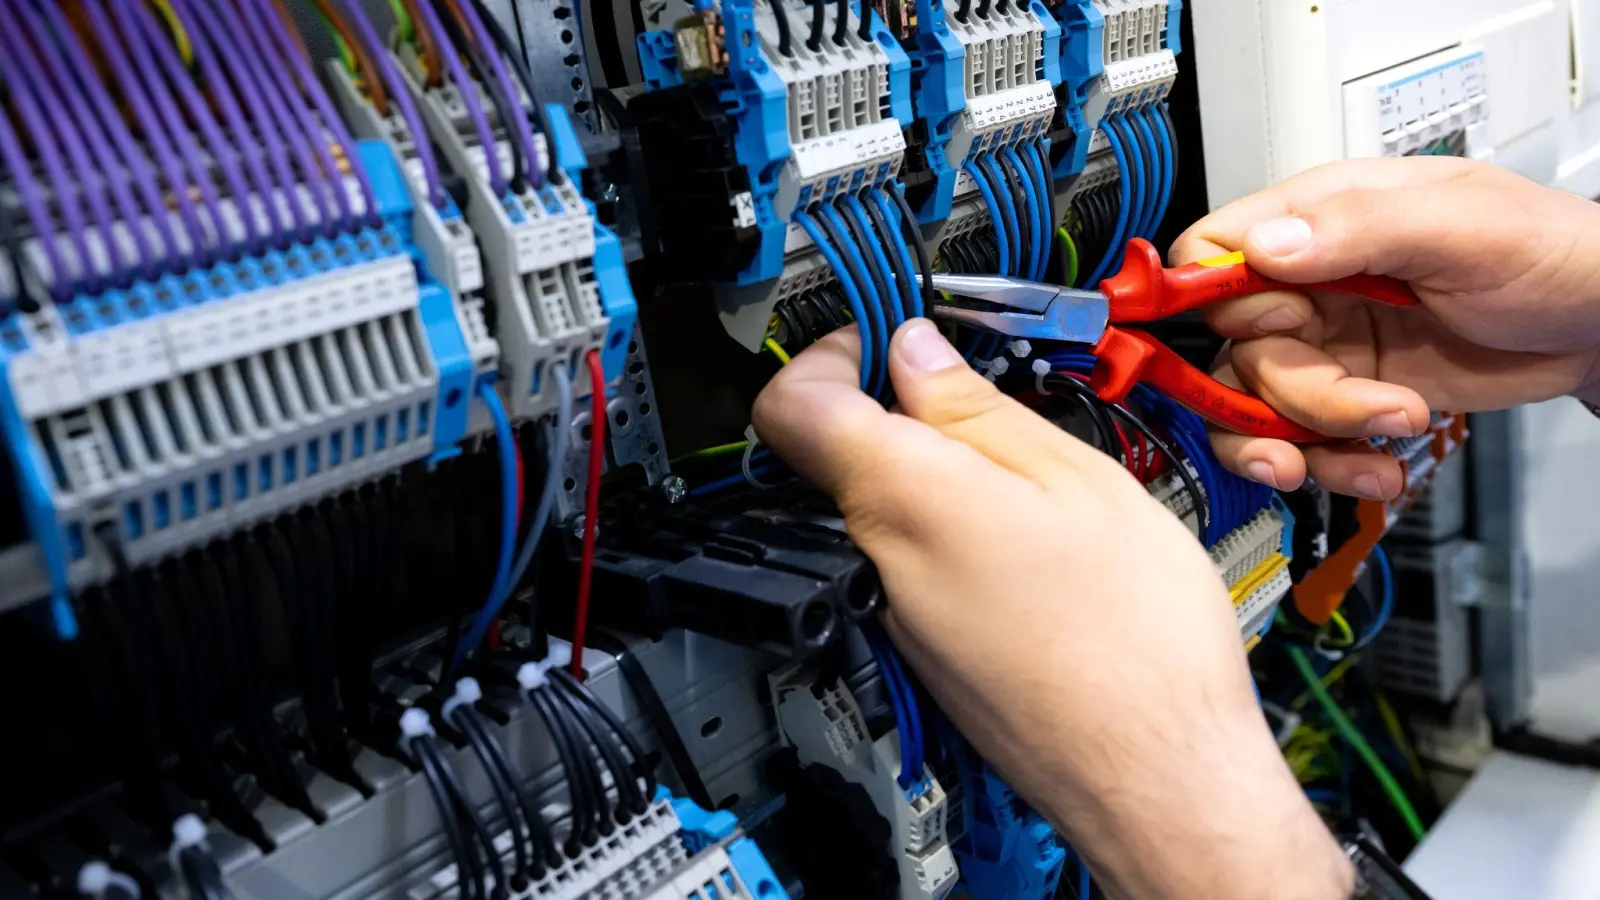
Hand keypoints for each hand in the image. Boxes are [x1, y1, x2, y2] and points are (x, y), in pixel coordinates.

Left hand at [754, 321, 1352, 899]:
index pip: (793, 404)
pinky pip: (914, 562)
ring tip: (1028, 472)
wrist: (1158, 781)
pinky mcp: (924, 651)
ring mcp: (894, 615)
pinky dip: (954, 527)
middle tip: (980, 389)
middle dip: (899, 406)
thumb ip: (978, 410)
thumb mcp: (1076, 480)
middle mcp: (878, 560)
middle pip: (839, 454)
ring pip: (884, 508)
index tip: (885, 331)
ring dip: (937, 469)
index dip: (829, 350)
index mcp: (903, 499)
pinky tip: (1031, 539)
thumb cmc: (1136, 641)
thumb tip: (914, 355)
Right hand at [1172, 156, 1599, 497]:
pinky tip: (1378, 467)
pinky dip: (1331, 466)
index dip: (1210, 295)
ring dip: (1310, 441)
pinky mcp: (1348, 395)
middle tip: (1364, 405)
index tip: (1249, 333)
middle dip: (1291, 395)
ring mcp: (1326, 344)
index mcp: (1321, 219)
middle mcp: (1309, 284)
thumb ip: (1360, 227)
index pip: (1213, 248)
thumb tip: (1266, 244)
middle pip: (1237, 349)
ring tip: (1381, 442)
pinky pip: (1300, 442)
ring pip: (1257, 407)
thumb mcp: (1461, 224)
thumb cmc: (1548, 251)